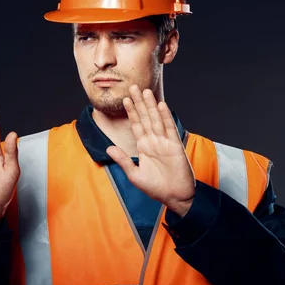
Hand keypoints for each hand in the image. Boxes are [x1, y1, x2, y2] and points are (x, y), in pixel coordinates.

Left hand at [106, 85, 195, 216]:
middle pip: (145, 118)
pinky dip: (165, 117)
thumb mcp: (135, 175)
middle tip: (134, 87)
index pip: (136, 125)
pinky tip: (161, 106)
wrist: (175, 197)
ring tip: (146, 91)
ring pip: (156, 120)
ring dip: (151, 106)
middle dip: (139, 103)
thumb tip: (108, 148)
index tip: (125, 99)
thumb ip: (123, 160)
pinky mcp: (175, 146)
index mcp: (144, 147)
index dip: (131, 112)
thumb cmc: (156, 188)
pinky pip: (169, 128)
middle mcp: (154, 141)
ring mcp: (165, 142)